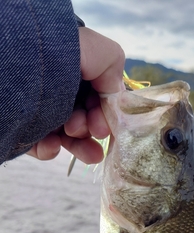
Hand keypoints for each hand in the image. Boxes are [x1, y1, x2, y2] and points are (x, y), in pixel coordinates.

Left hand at [27, 27, 124, 162]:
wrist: (14, 68)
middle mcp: (57, 89)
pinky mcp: (23, 130)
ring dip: (80, 146)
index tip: (105, 124)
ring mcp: (40, 111)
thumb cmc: (63, 57)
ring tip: (88, 152)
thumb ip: (116, 75)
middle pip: (84, 119)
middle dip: (93, 130)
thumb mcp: (105, 55)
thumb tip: (114, 101)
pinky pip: (42, 146)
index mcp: (75, 70)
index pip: (97, 98)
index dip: (105, 113)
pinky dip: (51, 149)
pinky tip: (53, 145)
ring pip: (66, 137)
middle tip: (93, 130)